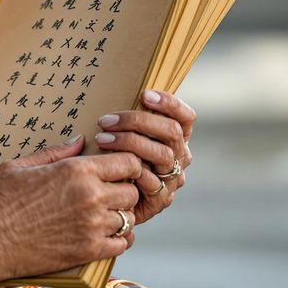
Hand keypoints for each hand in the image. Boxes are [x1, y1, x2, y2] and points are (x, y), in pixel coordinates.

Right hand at [0, 136, 142, 281]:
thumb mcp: (21, 165)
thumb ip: (56, 152)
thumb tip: (79, 140)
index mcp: (76, 170)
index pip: (127, 163)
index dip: (127, 164)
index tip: (117, 169)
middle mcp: (90, 196)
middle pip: (132, 191)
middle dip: (123, 190)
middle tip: (108, 192)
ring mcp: (91, 225)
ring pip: (129, 218)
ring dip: (120, 215)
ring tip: (104, 213)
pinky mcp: (88, 250)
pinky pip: (121, 244)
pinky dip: (118, 239)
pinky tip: (104, 233)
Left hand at [93, 90, 195, 224]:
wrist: (106, 199)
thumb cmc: (112, 156)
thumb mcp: (121, 133)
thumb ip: (127, 118)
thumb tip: (117, 87)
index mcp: (175, 137)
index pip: (185, 117)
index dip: (169, 103)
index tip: (144, 94)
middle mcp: (179, 156)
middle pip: (171, 131)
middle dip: (139, 121)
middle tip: (107, 120)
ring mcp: (172, 179)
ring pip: (162, 154)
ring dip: (130, 143)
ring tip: (102, 139)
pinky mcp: (160, 200)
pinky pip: (151, 182)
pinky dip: (131, 171)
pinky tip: (110, 164)